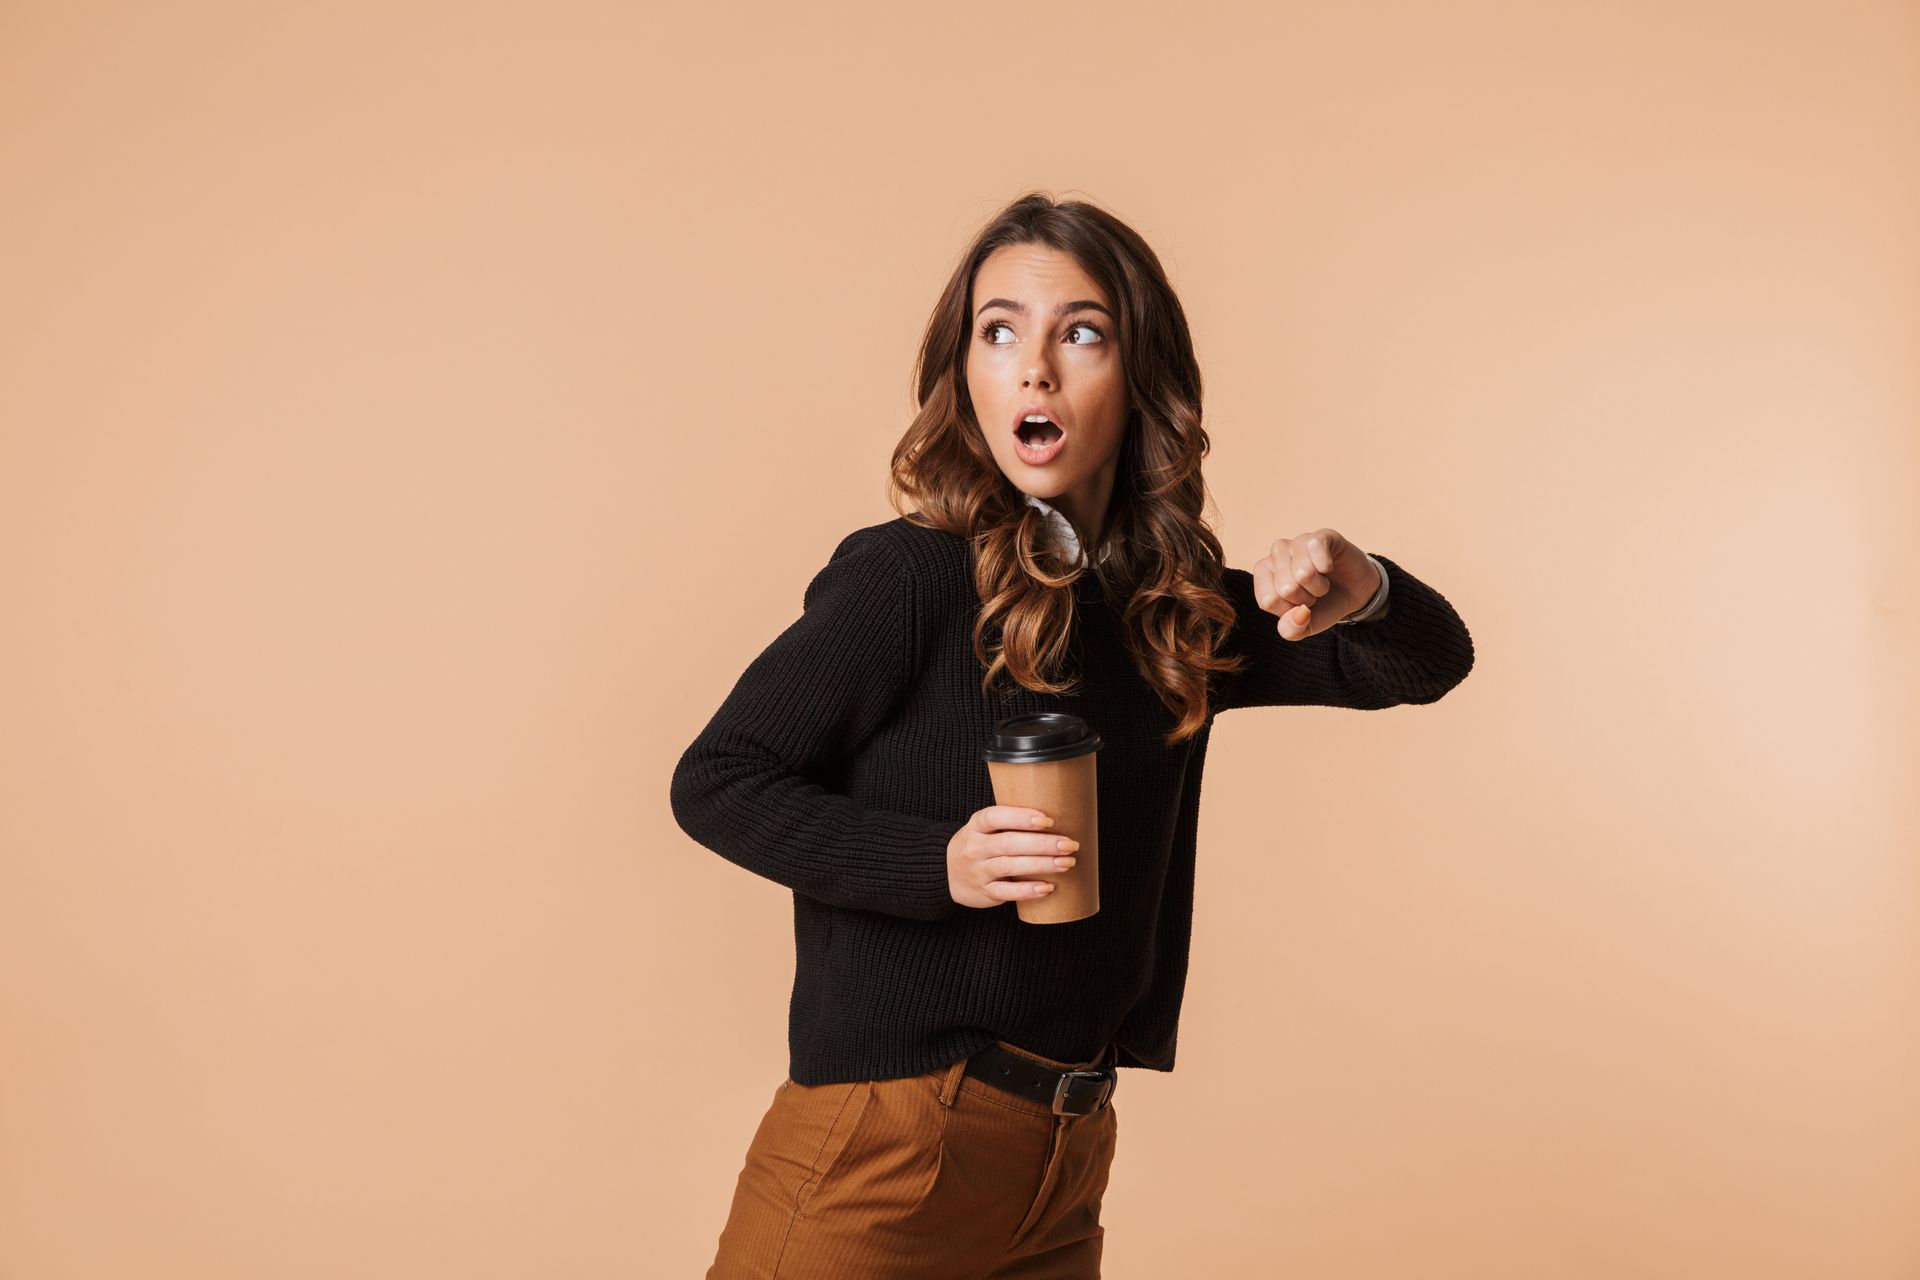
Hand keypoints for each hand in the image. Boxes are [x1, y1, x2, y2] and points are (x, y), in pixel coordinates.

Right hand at [947, 805, 1079, 908]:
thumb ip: (1011, 822)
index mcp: (977, 825)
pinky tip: (1047, 887)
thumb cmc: (980, 844)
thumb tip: (1060, 813)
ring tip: (1066, 863)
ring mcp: (978, 871)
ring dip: (1041, 865)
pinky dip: (1027, 890)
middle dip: (1042, 844)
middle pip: (1009, 843)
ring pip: (1010, 866)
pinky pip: (1006, 891)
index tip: (1047, 820)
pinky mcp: (985, 892)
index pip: (995, 817)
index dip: (1021, 817)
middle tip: (1070, 844)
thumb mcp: (986, 828)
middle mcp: (975, 847)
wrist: (946, 872)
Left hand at [1252, 528, 1381, 640]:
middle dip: (1307, 598)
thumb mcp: (1304, 627)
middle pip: (1286, 588)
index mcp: (1263, 573)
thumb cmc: (1322, 606)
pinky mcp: (1321, 536)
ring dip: (1320, 586)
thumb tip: (1299, 614)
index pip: (1268, 601)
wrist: (1354, 593)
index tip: (1299, 604)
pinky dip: (1327, 567)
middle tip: (1314, 592)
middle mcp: (1276, 553)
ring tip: (1322, 581)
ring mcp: (1297, 541)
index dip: (1291, 610)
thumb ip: (1292, 630)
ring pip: (1303, 573)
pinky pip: (1316, 549)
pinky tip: (1329, 567)